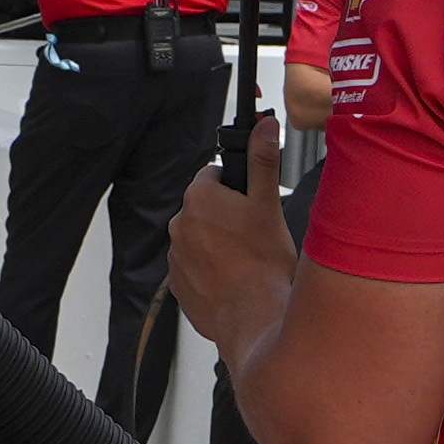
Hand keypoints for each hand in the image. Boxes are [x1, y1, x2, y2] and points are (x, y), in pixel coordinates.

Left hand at [168, 158, 294, 358]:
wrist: (254, 316)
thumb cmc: (264, 264)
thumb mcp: (268, 204)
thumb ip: (263, 160)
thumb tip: (264, 126)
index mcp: (199, 198)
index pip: (213, 176)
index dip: (236, 188)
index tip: (251, 203)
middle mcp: (179, 225)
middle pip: (205, 209)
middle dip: (226, 217)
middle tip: (254, 234)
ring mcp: (175, 257)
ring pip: (200, 240)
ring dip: (218, 245)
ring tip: (247, 260)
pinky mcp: (178, 285)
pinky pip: (195, 269)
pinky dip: (211, 271)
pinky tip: (235, 280)